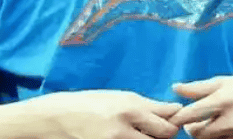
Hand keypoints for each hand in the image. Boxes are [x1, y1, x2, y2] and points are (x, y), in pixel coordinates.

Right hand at [40, 90, 181, 138]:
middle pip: (165, 135)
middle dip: (166, 133)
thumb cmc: (90, 103)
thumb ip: (147, 105)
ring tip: (138, 134)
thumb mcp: (118, 97)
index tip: (173, 119)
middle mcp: (126, 125)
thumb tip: (174, 108)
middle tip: (158, 131)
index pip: (168, 118)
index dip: (174, 120)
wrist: (58, 117)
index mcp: (130, 106)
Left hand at [169, 76, 232, 138]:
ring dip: (207, 136)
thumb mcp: (225, 82)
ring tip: (214, 126)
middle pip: (198, 133)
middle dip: (192, 130)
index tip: (170, 121)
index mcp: (222, 97)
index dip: (177, 119)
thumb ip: (199, 87)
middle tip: (192, 126)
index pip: (191, 113)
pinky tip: (226, 134)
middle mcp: (231, 116)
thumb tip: (174, 88)